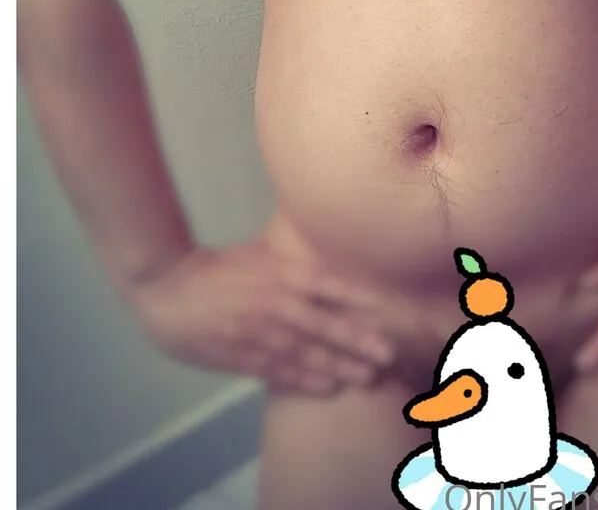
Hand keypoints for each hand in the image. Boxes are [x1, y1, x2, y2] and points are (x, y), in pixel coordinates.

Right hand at [131, 240, 395, 396]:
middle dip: (358, 342)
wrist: (168, 286)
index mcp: (280, 273)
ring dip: (338, 365)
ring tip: (367, 376)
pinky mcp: (239, 355)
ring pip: (306, 353)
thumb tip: (329, 263)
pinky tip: (328, 387)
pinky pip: (278, 372)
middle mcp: (274, 303)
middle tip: (387, 354)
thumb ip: (292, 261)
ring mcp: (256, 332)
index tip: (385, 313)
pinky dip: (304, 380)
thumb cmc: (218, 268)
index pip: (328, 287)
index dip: (357, 302)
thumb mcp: (259, 253)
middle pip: (324, 325)